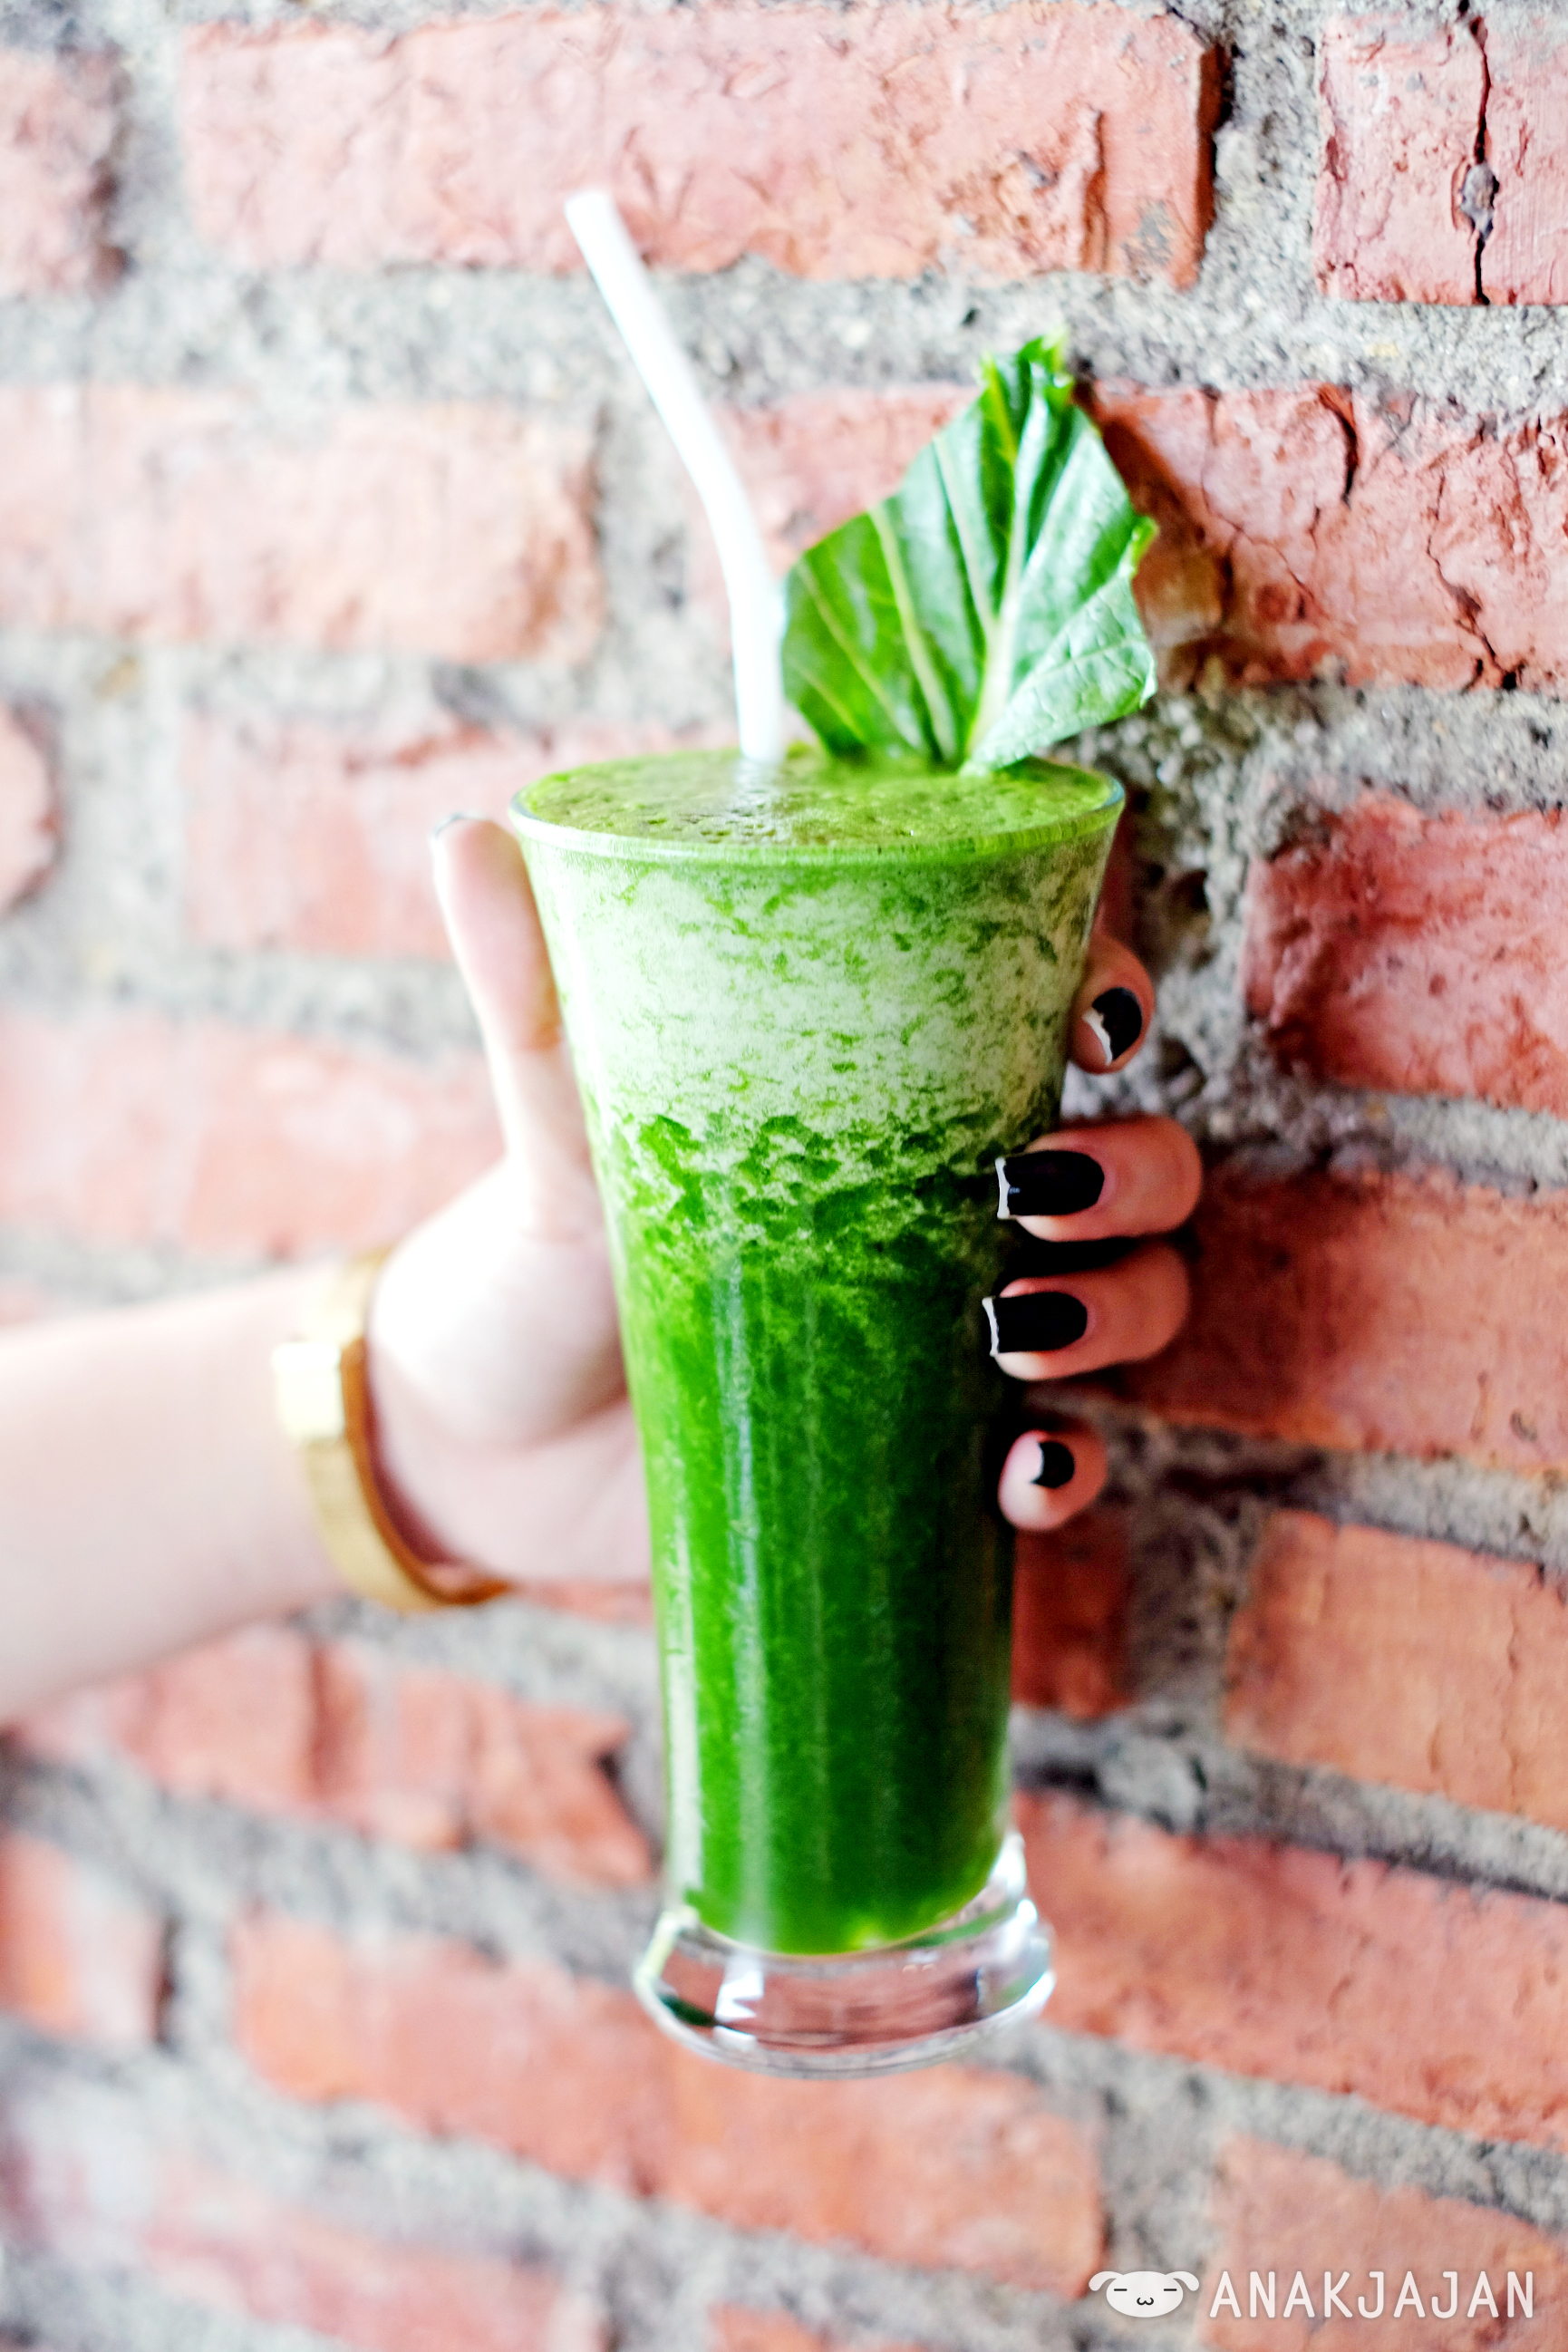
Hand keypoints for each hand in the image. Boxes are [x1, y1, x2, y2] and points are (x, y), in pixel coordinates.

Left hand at [366, 823, 1197, 1585]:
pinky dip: (1067, 1471)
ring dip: (1120, 1308)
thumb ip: (530, 988)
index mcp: (891, 1093)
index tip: (1095, 1021)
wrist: (477, 1443)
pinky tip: (1023, 1471)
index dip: (1111, 997)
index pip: (1048, 1012)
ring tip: (1014, 1327)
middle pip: (1136, 1164)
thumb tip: (467, 834)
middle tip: (1038, 1190)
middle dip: (1134, 1173)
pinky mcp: (931, 1457)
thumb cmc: (530, 1251)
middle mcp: (949, 1206)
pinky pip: (1055, 1463)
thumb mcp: (549, 1119)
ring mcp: (953, 1334)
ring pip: (1133, 1301)